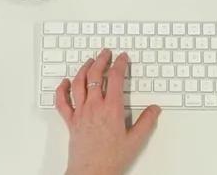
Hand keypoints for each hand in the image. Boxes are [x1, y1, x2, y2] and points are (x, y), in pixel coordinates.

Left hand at [56, 49, 160, 174]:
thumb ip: (146, 122)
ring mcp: (80, 112)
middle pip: (95, 75)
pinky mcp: (70, 121)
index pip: (115, 78)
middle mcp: (94, 107)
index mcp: (111, 109)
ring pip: (78, 83)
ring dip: (83, 69)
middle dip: (101, 60)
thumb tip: (154, 109)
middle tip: (106, 53)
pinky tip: (65, 82)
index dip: (119, 64)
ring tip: (89, 61)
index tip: (122, 58)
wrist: (91, 172)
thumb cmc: (111, 159)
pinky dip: (62, 89)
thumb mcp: (136, 140)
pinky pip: (62, 102)